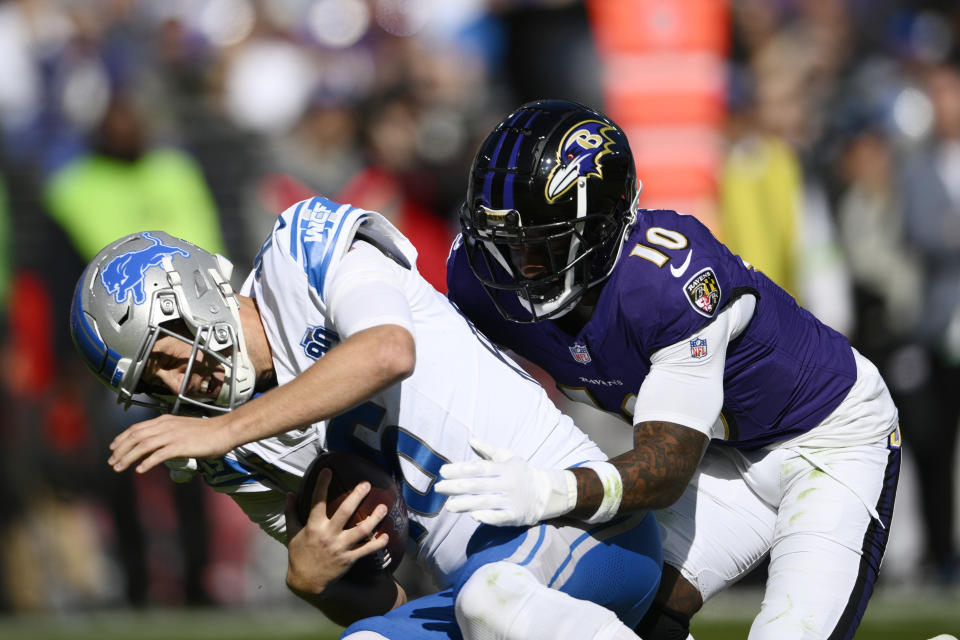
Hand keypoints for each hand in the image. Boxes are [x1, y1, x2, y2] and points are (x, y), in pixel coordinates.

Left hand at [108, 413, 236, 473]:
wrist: (225, 430)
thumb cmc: (208, 432)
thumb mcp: (183, 428)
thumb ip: (168, 434)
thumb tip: (156, 446)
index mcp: (165, 421)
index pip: (136, 428)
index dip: (122, 438)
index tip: (113, 448)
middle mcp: (165, 426)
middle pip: (136, 436)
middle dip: (120, 450)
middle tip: (112, 462)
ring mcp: (172, 435)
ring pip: (143, 445)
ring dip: (128, 457)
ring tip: (119, 467)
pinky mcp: (180, 446)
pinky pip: (159, 454)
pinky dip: (147, 462)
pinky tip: (140, 470)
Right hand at [285, 470, 389, 596]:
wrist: (306, 582)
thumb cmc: (299, 554)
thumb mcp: (292, 533)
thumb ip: (291, 512)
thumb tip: (289, 493)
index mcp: (313, 527)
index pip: (317, 502)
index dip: (322, 485)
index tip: (328, 470)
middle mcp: (328, 535)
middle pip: (344, 512)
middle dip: (356, 497)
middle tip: (366, 484)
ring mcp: (340, 547)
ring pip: (361, 530)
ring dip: (374, 518)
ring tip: (383, 507)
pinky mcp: (348, 559)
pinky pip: (366, 550)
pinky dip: (377, 543)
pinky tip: (386, 535)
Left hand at [435, 439, 575, 525]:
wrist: (546, 493)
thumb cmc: (522, 472)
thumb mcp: (508, 456)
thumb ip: (488, 450)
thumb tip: (471, 440)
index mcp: (503, 468)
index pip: (478, 468)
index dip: (460, 469)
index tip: (443, 470)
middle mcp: (506, 484)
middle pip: (477, 485)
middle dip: (456, 487)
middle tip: (438, 488)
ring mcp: (510, 500)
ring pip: (484, 502)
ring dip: (464, 504)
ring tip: (448, 506)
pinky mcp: (514, 515)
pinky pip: (498, 517)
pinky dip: (486, 517)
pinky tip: (472, 516)